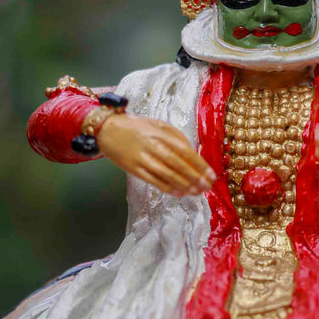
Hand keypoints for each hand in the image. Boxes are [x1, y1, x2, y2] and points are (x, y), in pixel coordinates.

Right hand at [97, 114, 215, 195]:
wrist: (107, 129)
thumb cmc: (136, 127)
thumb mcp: (158, 125)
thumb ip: (176, 137)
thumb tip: (193, 152)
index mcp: (161, 134)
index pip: (185, 151)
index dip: (200, 164)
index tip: (211, 175)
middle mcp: (152, 146)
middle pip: (178, 164)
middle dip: (195, 177)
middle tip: (207, 187)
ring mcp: (142, 158)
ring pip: (167, 175)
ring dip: (184, 185)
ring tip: (196, 192)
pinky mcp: (133, 169)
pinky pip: (153, 181)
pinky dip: (168, 188)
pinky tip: (179, 193)